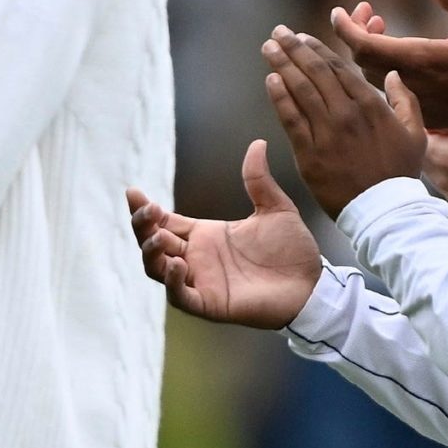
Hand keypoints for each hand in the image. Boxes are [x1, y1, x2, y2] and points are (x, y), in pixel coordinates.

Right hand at [128, 139, 322, 327]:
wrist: (313, 284)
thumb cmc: (293, 251)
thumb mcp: (275, 208)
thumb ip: (258, 179)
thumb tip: (257, 143)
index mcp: (205, 235)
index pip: (163, 221)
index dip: (145, 209)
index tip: (133, 192)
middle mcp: (197, 258)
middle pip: (152, 243)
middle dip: (142, 226)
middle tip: (147, 210)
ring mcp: (201, 281)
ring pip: (157, 269)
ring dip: (150, 252)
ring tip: (157, 237)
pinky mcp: (210, 303)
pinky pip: (180, 296)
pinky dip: (172, 282)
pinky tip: (177, 263)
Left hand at [263, 27, 428, 217]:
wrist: (384, 210)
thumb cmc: (400, 173)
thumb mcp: (416, 133)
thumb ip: (405, 99)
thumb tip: (393, 74)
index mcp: (372, 104)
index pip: (339, 68)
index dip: (318, 49)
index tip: (303, 37)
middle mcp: (347, 113)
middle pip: (316, 71)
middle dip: (294, 48)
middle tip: (278, 32)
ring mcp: (327, 132)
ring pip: (300, 89)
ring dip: (282, 65)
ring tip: (269, 47)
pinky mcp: (310, 153)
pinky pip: (291, 118)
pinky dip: (279, 96)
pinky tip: (270, 79)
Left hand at [330, 0, 447, 133]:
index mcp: (419, 59)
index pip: (362, 45)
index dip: (344, 27)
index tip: (338, 11)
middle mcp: (411, 83)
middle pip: (362, 60)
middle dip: (356, 34)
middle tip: (366, 12)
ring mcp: (416, 101)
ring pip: (374, 77)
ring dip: (370, 51)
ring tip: (381, 27)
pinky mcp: (425, 115)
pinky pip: (389, 93)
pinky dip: (382, 70)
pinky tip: (398, 58)